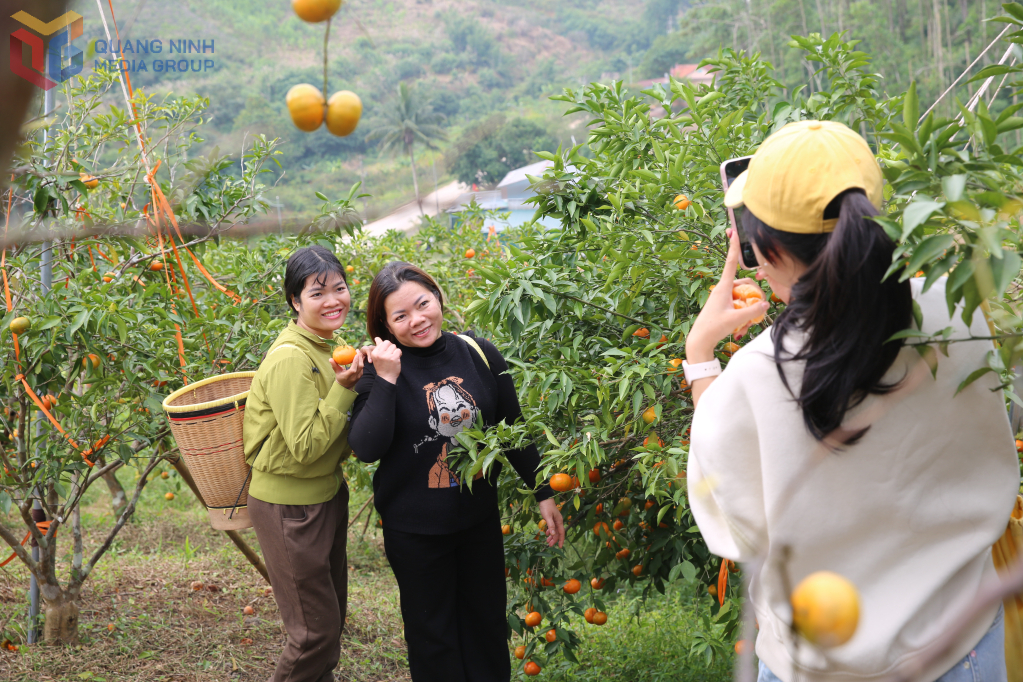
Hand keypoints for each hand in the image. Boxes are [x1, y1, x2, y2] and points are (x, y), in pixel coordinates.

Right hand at [330, 348, 364, 389]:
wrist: (345, 386)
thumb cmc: (340, 377)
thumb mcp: (336, 372)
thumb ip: (334, 365)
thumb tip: (330, 359)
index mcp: (348, 376)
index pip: (353, 370)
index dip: (355, 362)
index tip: (356, 355)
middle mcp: (354, 377)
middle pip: (359, 367)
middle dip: (360, 358)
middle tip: (358, 351)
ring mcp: (358, 376)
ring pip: (362, 367)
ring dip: (361, 359)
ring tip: (359, 352)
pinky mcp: (361, 375)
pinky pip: (362, 368)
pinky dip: (361, 362)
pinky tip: (359, 356)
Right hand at [369, 337, 401, 383]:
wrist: (386, 378)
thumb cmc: (382, 366)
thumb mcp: (377, 356)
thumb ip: (378, 347)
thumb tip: (377, 337)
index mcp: (374, 353)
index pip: (382, 342)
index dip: (386, 347)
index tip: (386, 354)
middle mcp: (379, 353)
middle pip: (388, 342)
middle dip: (391, 347)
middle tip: (391, 354)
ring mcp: (386, 356)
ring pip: (394, 346)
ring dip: (395, 351)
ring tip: (393, 357)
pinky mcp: (394, 358)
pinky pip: (398, 350)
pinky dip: (399, 354)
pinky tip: (397, 359)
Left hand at [538, 498, 564, 548]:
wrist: (544, 498)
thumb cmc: (546, 507)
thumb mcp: (548, 517)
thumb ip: (551, 526)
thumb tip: (553, 535)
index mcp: (559, 521)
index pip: (561, 533)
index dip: (561, 540)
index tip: (560, 547)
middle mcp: (558, 521)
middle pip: (558, 532)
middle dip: (554, 539)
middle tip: (549, 545)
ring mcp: (555, 520)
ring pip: (554, 530)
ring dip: (552, 536)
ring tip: (547, 541)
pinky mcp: (551, 518)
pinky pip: (552, 527)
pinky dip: (550, 531)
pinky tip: (546, 533)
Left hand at [685, 227, 769, 362]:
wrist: (700, 340)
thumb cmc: (714, 328)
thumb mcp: (736, 319)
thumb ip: (753, 311)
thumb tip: (766, 303)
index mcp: (723, 287)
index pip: (730, 263)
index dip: (733, 247)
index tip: (733, 232)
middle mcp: (723, 289)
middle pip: (745, 283)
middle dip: (753, 295)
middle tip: (755, 311)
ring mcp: (723, 297)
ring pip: (743, 295)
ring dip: (748, 308)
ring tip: (744, 325)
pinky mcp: (724, 305)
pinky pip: (739, 304)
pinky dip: (743, 314)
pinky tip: (741, 327)